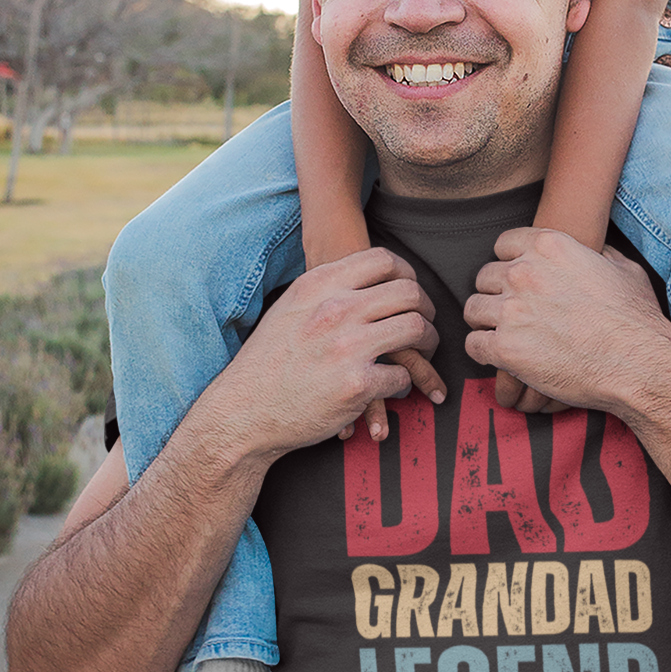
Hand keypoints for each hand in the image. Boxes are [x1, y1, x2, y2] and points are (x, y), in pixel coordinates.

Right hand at [210, 247, 439, 459]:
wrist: (241, 411)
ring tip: (425, 354)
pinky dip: (406, 383)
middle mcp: (336, 309)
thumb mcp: (290, 308)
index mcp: (320, 285)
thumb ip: (325, 290)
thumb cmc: (266, 361)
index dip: (407, 273)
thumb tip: (361, 280)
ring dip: (428, 344)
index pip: (383, 260)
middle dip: (426, 308)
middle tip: (425, 324)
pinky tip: (396, 388)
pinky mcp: (357, 385)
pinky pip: (403, 375)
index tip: (409, 292)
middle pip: (409, 292)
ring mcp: (347, 346)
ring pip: (416, 329)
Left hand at [464, 228, 670, 415]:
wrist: (639, 364)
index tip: (518, 281)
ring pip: (473, 309)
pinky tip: (503, 357)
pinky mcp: (505, 348)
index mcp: (549, 246)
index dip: (510, 263)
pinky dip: (484, 352)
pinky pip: (473, 344)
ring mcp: (512, 310)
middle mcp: (524, 273)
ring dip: (486, 322)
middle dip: (497, 294)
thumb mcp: (623, 268)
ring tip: (504, 335)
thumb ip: (598, 253)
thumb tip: (594, 250)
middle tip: (514, 313)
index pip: (503, 244)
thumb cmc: (636, 319)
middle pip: (485, 276)